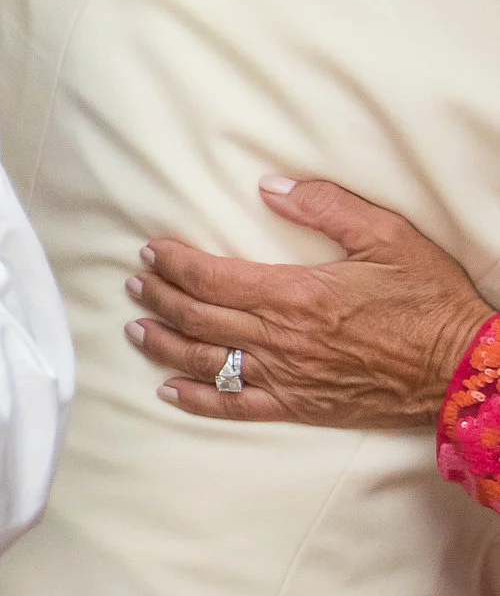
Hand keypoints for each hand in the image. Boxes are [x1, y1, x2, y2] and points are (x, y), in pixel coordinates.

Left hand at [125, 176, 492, 427]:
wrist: (461, 369)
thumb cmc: (429, 300)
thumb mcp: (387, 235)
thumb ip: (326, 206)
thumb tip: (270, 187)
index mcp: (295, 293)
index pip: (211, 278)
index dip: (173, 264)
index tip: (151, 251)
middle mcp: (281, 339)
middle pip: (197, 317)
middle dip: (157, 297)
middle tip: (134, 283)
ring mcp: (286, 377)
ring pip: (205, 361)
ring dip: (164, 343)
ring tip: (136, 328)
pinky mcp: (298, 408)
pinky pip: (234, 407)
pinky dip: (195, 400)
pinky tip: (168, 390)